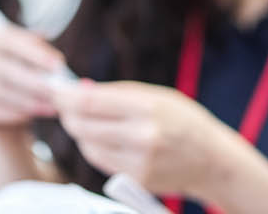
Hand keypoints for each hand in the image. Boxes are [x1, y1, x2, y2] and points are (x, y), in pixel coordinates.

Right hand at [0, 25, 64, 136]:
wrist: (7, 111)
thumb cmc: (25, 77)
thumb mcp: (35, 61)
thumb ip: (43, 56)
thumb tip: (56, 62)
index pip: (8, 40)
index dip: (34, 53)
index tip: (57, 65)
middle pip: (1, 68)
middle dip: (32, 81)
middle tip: (54, 91)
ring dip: (27, 100)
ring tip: (50, 106)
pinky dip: (14, 114)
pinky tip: (31, 116)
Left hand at [52, 80, 241, 197]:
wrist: (211, 160)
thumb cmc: (184, 121)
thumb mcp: (159, 96)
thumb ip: (119, 93)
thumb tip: (78, 89)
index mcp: (148, 108)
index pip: (90, 102)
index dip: (65, 96)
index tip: (56, 89)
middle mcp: (142, 136)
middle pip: (82, 125)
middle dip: (67, 113)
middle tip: (64, 105)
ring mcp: (137, 161)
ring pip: (87, 144)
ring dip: (80, 131)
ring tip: (88, 120)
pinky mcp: (134, 179)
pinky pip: (99, 160)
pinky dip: (94, 147)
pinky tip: (102, 138)